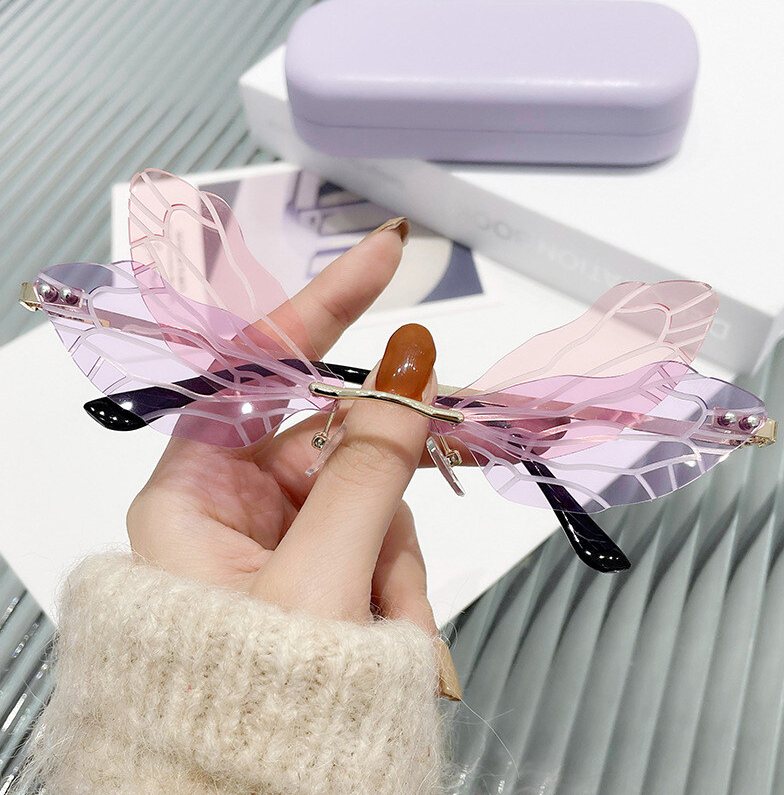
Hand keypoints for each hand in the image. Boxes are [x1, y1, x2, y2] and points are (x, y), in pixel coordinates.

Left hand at [126, 221, 460, 697]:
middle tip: (394, 544)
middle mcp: (234, 508)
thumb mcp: (322, 577)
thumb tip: (408, 369)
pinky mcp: (318, 569)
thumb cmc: (249, 705)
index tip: (382, 256)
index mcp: (196, 495)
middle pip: (337, 445)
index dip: (322, 306)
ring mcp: (280, 538)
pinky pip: (379, 542)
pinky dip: (397, 584)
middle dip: (385, 493)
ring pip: (372, 499)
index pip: (258, 367)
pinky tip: (391, 632)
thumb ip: (372, 466)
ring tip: (387, 625)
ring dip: (396, 557)